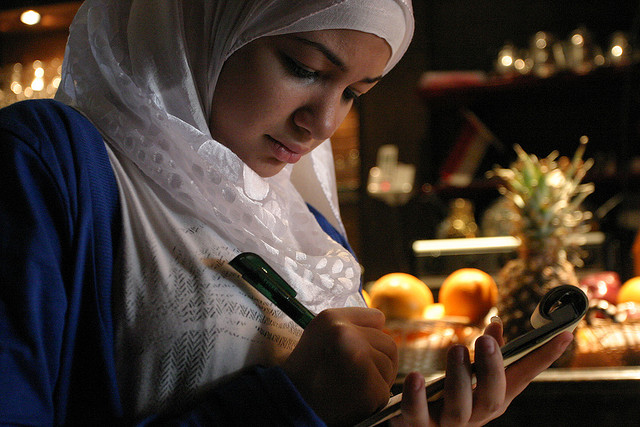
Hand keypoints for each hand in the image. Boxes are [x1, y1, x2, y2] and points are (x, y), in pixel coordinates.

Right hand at [282, 307, 397, 425]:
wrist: (292, 404)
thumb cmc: (306, 369)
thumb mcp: (319, 332)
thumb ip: (349, 323)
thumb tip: (382, 323)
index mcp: (333, 318)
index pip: (377, 318)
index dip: (370, 336)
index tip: (356, 351)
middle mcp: (347, 334)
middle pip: (388, 343)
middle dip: (379, 360)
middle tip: (358, 374)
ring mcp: (360, 360)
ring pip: (390, 365)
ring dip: (378, 379)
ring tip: (353, 385)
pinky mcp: (370, 388)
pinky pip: (385, 389)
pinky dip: (374, 398)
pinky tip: (354, 399)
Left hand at [391, 318, 573, 426]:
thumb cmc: (441, 396)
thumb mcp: (464, 375)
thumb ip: (481, 352)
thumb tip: (496, 323)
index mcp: (490, 399)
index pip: (521, 379)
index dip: (542, 359)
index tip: (563, 335)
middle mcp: (475, 416)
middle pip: (492, 398)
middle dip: (492, 370)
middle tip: (486, 340)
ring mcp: (447, 425)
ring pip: (459, 407)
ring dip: (459, 377)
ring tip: (456, 348)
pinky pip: (416, 415)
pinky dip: (416, 397)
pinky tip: (415, 377)